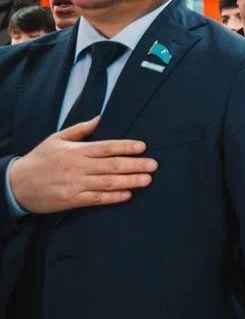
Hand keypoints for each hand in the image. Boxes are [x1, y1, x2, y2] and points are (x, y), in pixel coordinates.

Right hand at [8, 117, 155, 213]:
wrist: (16, 184)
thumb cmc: (40, 159)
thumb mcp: (57, 138)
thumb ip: (81, 129)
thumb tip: (101, 118)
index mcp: (76, 151)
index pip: (106, 147)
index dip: (126, 147)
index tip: (143, 146)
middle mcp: (78, 167)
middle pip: (111, 165)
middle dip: (135, 165)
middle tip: (153, 165)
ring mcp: (75, 184)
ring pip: (107, 183)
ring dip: (129, 181)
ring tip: (147, 180)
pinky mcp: (71, 200)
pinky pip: (96, 199)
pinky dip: (113, 197)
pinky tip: (127, 195)